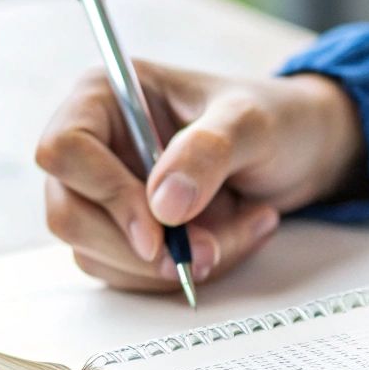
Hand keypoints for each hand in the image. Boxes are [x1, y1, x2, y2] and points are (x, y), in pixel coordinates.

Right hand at [36, 61, 364, 290]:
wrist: (302, 151)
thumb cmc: (275, 118)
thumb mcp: (251, 122)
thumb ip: (208, 152)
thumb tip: (162, 205)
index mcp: (105, 97)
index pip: (65, 150)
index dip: (104, 195)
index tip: (157, 233)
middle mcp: (94, 145)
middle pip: (68, 215)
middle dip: (140, 249)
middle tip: (208, 252)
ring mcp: (105, 193)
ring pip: (99, 254)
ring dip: (172, 263)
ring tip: (241, 231)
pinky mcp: (124, 232)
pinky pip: (129, 272)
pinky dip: (181, 272)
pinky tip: (231, 240)